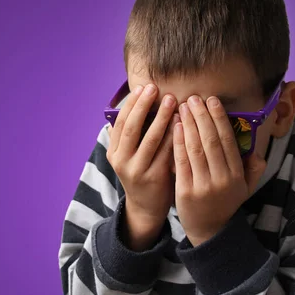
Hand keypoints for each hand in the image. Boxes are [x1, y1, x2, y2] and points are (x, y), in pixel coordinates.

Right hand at [107, 83, 178, 227]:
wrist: (146, 207)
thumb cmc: (142, 174)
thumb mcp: (128, 156)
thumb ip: (128, 136)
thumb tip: (129, 105)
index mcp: (113, 152)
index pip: (120, 123)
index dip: (131, 104)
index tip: (142, 88)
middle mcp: (121, 161)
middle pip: (132, 128)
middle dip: (144, 106)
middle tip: (155, 89)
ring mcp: (137, 171)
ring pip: (150, 139)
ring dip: (161, 118)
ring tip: (172, 101)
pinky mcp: (155, 178)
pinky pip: (166, 152)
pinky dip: (173, 135)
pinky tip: (182, 122)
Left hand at [173, 95, 265, 245]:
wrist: (209, 231)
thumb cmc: (226, 203)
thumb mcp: (246, 188)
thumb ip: (254, 170)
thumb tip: (258, 152)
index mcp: (237, 175)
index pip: (227, 140)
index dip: (219, 118)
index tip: (212, 101)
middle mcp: (222, 179)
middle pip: (211, 141)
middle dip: (202, 116)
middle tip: (194, 98)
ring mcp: (203, 185)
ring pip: (196, 148)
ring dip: (189, 124)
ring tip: (182, 107)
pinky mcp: (186, 191)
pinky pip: (181, 162)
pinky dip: (178, 142)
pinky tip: (175, 127)